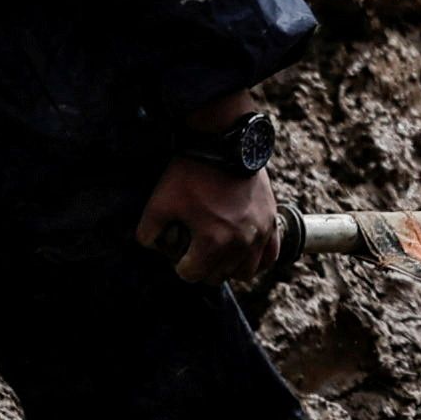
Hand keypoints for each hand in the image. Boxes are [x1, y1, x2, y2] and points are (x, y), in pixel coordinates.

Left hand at [136, 155, 284, 288]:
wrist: (226, 143)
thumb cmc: (192, 173)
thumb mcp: (159, 203)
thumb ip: (147, 233)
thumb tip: (152, 247)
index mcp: (212, 241)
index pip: (191, 275)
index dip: (179, 265)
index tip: (178, 252)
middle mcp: (240, 242)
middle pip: (218, 276)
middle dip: (203, 267)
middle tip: (195, 249)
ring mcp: (260, 232)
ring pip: (246, 272)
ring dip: (230, 267)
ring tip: (220, 253)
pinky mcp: (272, 221)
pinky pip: (271, 256)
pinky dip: (258, 259)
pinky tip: (245, 252)